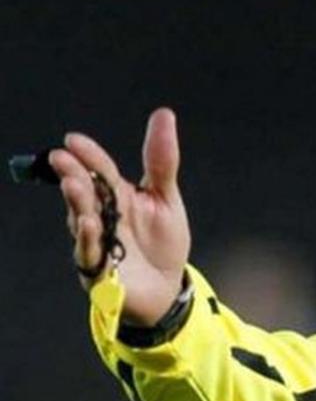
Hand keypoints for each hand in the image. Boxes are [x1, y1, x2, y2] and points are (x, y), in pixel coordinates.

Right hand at [49, 108, 191, 325]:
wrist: (167, 287)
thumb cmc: (163, 240)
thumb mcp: (166, 197)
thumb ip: (161, 160)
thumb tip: (164, 113)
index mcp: (116, 196)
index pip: (98, 171)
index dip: (87, 155)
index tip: (74, 140)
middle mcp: (99, 216)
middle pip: (84, 193)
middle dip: (73, 176)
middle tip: (64, 159)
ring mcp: (96, 243)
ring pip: (81, 221)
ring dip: (77, 204)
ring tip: (75, 186)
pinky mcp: (99, 270)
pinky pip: (90, 254)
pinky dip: (89, 239)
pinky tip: (89, 223)